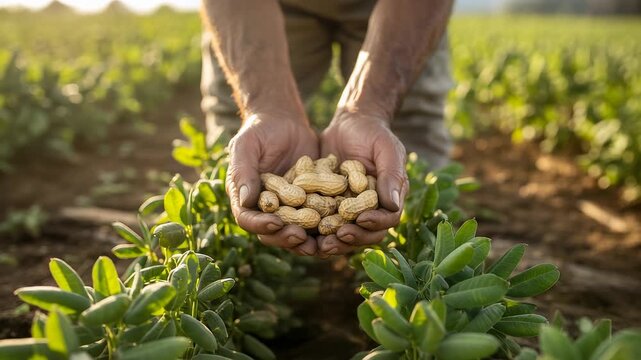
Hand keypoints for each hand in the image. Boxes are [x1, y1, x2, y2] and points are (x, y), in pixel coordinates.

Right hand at [226, 113, 318, 255]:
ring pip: (294, 231)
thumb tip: (245, 201)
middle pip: (271, 232)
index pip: (247, 218)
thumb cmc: (259, 131)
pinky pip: (316, 219)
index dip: (260, 225)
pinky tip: (337, 228)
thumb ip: (244, 172)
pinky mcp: (308, 203)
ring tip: (319, 243)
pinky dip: (324, 227)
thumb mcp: (247, 146)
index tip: (275, 223)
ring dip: (305, 240)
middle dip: (285, 237)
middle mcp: (265, 209)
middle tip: (300, 236)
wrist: (284, 122)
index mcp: (245, 198)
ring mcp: (287, 208)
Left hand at [318, 111, 408, 256]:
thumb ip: (391, 175)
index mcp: (389, 199)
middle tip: (335, 239)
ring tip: (319, 243)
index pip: (387, 219)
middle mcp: (371, 210)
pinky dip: (314, 230)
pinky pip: (323, 222)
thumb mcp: (386, 149)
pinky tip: (300, 231)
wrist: (349, 123)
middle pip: (365, 233)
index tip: (361, 219)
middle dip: (351, 239)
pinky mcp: (329, 206)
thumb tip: (392, 205)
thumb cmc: (374, 133)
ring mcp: (349, 210)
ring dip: (332, 242)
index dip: (375, 223)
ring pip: (344, 233)